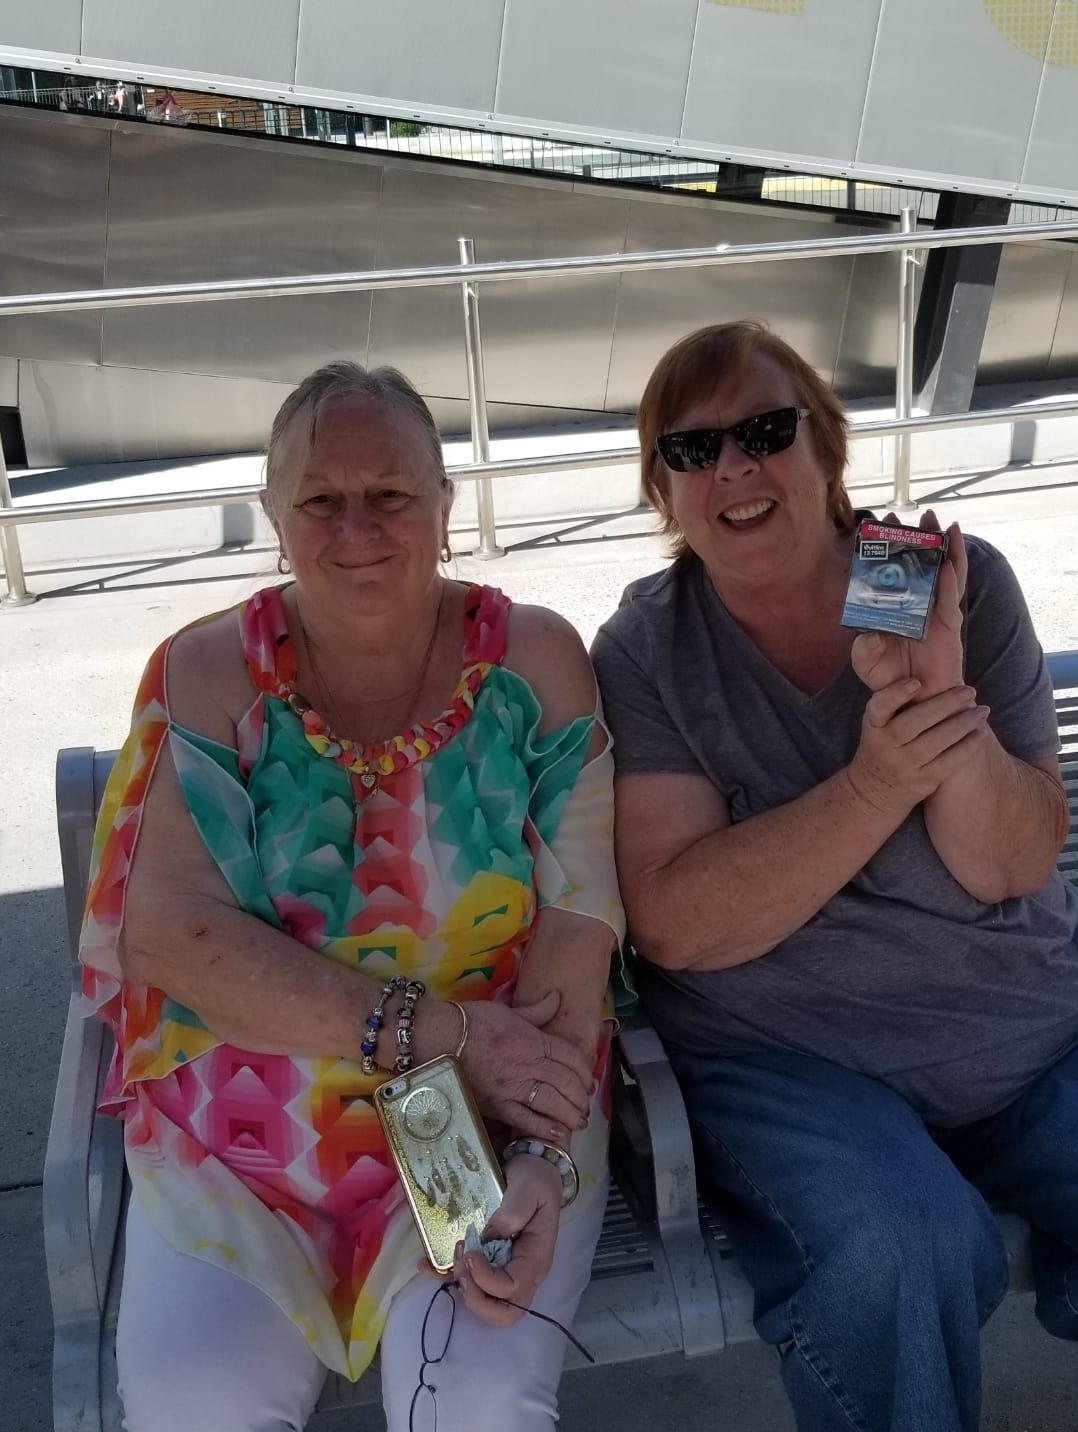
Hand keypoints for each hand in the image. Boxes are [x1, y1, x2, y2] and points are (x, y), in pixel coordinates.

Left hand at [451, 1153, 561, 1325]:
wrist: (532, 1171)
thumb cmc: (534, 1180)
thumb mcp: (530, 1186)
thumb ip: (513, 1210)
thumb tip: (489, 1236)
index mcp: (535, 1258)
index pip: (513, 1288)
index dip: (487, 1279)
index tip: (469, 1253)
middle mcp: (522, 1273)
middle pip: (503, 1313)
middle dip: (475, 1297)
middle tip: (462, 1266)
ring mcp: (505, 1271)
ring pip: (485, 1304)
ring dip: (463, 1286)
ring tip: (453, 1254)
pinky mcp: (489, 1263)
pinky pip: (468, 1282)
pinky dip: (445, 1278)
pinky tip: (427, 1264)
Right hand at [459, 992, 592, 1144]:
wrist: (438, 1038)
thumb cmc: (472, 1022)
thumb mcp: (508, 1010)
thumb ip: (537, 1010)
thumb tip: (557, 998)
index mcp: (533, 1040)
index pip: (570, 1056)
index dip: (584, 1071)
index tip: (589, 1082)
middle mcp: (528, 1064)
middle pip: (565, 1081)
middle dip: (580, 1096)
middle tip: (585, 1105)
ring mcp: (512, 1087)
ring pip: (551, 1102)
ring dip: (570, 1113)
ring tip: (578, 1122)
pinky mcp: (496, 1105)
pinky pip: (525, 1119)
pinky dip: (544, 1128)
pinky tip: (558, 1135)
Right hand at [847, 676, 988, 816]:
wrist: (875, 790)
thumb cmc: (883, 746)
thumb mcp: (878, 725)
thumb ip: (896, 704)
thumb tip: (930, 670)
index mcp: (874, 726)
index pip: (880, 707)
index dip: (896, 694)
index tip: (915, 682)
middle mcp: (886, 745)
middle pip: (914, 723)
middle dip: (944, 705)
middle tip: (969, 691)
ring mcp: (904, 765)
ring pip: (936, 742)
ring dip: (962, 724)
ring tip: (982, 711)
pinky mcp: (923, 781)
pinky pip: (948, 762)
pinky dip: (967, 746)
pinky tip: (980, 733)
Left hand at [851, 511, 966, 698]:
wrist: (914, 702)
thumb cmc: (889, 679)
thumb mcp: (867, 661)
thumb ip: (864, 648)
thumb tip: (869, 634)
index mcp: (893, 606)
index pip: (890, 571)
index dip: (886, 548)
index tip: (879, 524)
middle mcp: (915, 603)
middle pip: (920, 564)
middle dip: (920, 538)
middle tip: (917, 513)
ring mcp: (934, 612)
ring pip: (942, 574)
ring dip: (943, 549)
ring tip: (943, 523)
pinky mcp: (949, 626)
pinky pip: (951, 601)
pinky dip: (951, 582)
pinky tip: (948, 564)